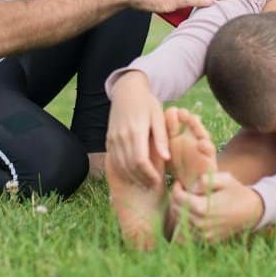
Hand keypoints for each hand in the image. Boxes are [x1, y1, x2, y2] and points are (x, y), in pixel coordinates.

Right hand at [105, 72, 167, 187]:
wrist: (127, 90)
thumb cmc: (147, 103)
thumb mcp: (158, 117)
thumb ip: (161, 138)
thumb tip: (166, 159)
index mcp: (136, 131)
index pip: (140, 161)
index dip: (148, 174)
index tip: (158, 181)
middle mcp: (121, 136)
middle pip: (129, 166)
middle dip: (141, 179)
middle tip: (152, 186)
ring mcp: (113, 138)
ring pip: (120, 165)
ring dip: (131, 177)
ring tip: (144, 183)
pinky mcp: (109, 139)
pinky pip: (114, 160)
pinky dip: (122, 170)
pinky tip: (132, 175)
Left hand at [169, 171, 263, 242]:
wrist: (253, 212)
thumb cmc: (237, 192)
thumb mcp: (225, 179)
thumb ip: (206, 179)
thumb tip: (191, 187)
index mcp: (203, 208)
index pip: (178, 198)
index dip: (176, 189)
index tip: (179, 183)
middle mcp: (201, 224)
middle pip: (176, 210)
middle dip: (176, 199)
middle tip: (182, 191)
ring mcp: (204, 234)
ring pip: (180, 222)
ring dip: (180, 211)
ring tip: (188, 201)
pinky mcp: (208, 240)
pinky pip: (189, 232)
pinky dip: (187, 223)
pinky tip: (193, 214)